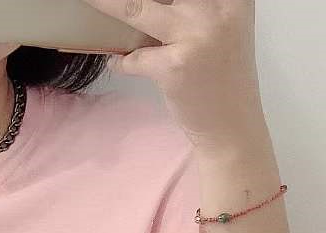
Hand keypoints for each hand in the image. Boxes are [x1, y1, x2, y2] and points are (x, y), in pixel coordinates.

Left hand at [78, 0, 266, 148]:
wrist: (233, 127)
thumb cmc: (222, 77)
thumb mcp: (217, 30)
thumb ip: (190, 9)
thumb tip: (141, 3)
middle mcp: (217, 9)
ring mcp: (196, 36)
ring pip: (135, 8)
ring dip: (108, 5)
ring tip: (93, 2)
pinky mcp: (175, 66)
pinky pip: (132, 57)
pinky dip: (121, 62)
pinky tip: (119, 63)